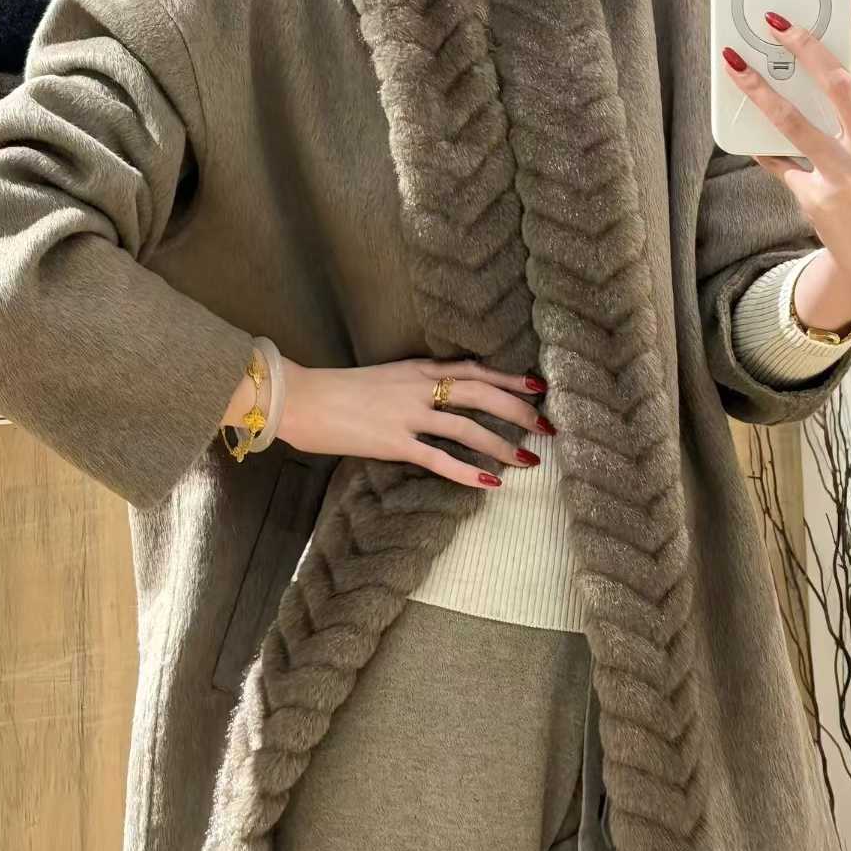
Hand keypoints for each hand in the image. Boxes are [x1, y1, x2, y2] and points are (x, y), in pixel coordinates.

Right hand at [276, 355, 554, 487]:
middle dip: (519, 411)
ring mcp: (407, 414)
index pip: (475, 369)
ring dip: (502, 444)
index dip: (509, 379)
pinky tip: (491, 483)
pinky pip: (439, 458)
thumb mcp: (386, 376)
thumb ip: (416, 382)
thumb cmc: (339, 390)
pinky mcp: (394, 442)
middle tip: (548, 427)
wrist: (302, 398)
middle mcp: (419, 386)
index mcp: (418, 368)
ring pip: (468, 427)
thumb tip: (446, 392)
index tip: (538, 388)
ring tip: (529, 460)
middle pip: (482, 394)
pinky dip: (468, 471)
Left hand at [721, 0, 850, 297]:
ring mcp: (848, 177)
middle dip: (806, 48)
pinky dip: (759, 143)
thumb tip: (818, 57)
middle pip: (839, 87)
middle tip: (775, 22)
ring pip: (798, 124)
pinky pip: (779, 161)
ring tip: (735, 62)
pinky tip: (743, 127)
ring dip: (761, 90)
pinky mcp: (818, 198)